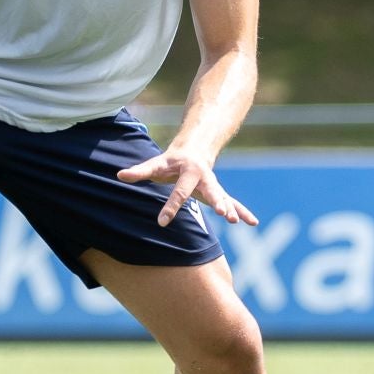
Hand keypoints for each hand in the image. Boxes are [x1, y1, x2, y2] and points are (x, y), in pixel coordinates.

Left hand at [115, 148, 258, 229]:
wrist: (193, 150)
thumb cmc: (170, 161)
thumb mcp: (155, 164)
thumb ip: (139, 171)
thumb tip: (119, 175)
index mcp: (188, 172)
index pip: (178, 192)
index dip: (170, 207)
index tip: (162, 223)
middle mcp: (204, 178)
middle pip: (211, 191)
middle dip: (218, 201)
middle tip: (222, 213)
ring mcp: (214, 186)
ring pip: (224, 198)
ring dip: (232, 209)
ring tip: (238, 221)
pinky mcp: (219, 193)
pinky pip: (233, 202)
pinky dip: (243, 211)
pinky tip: (253, 222)